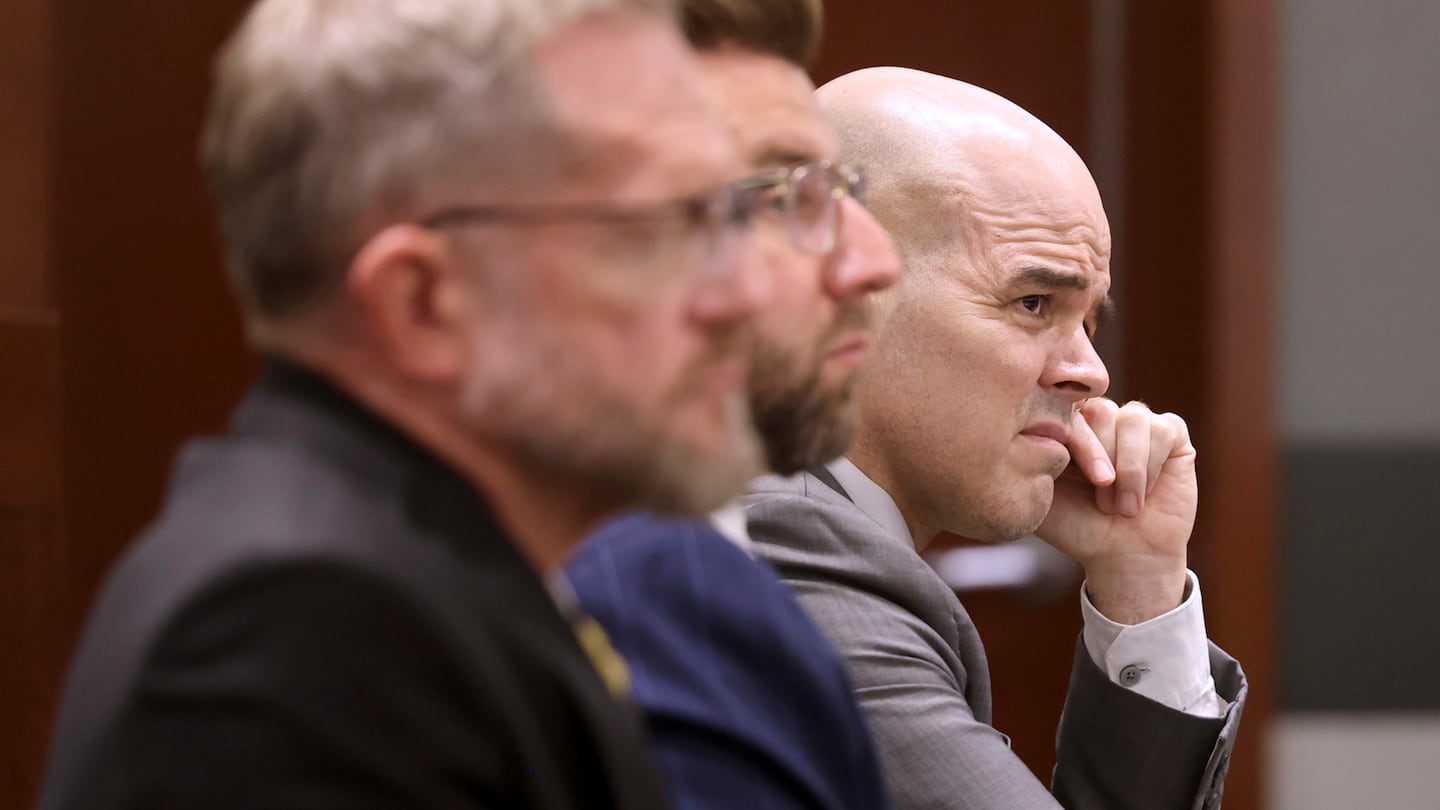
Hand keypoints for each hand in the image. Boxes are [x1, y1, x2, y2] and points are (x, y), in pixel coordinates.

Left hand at [1036, 398, 1195, 622]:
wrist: (1122, 557)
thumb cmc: (1077, 528)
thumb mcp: (1039, 494)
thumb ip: (1026, 459)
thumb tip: (1018, 426)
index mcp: (1067, 426)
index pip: (1065, 407)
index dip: (1074, 440)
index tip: (1070, 475)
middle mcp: (1101, 418)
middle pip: (1100, 409)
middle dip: (1101, 458)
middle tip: (1102, 503)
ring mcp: (1136, 423)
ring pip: (1134, 418)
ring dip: (1128, 469)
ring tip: (1122, 506)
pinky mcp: (1171, 434)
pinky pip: (1163, 430)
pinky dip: (1151, 467)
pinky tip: (1144, 495)